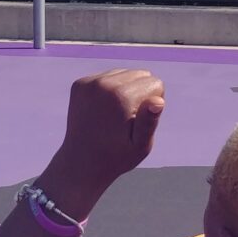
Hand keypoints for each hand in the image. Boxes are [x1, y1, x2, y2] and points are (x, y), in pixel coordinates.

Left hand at [55, 69, 164, 192]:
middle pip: (141, 74)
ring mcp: (89, 82)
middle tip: (127, 119)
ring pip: (124, 73)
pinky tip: (103, 110)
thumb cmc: (116, 157)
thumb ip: (149, 121)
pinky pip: (107, 76)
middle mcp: (103, 84)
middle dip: (141, 93)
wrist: (80, 163)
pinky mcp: (79, 84)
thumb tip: (158, 100)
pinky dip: (110, 89)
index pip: (155, 84)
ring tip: (115, 115)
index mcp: (121, 97)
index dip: (153, 104)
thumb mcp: (140, 146)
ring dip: (125, 89)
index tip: (139, 122)